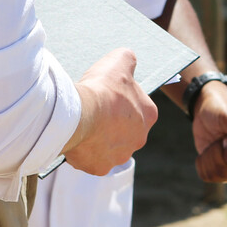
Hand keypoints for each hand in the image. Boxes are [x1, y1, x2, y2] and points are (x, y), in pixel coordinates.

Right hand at [63, 49, 157, 176]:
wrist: (80, 115)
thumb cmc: (103, 88)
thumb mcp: (120, 60)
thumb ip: (128, 59)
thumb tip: (129, 59)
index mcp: (149, 115)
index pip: (140, 107)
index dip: (123, 99)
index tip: (109, 95)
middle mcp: (139, 139)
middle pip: (126, 130)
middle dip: (113, 122)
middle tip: (95, 110)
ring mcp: (120, 156)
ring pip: (109, 146)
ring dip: (99, 138)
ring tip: (84, 124)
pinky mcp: (100, 167)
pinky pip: (92, 159)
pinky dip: (85, 151)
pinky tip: (77, 138)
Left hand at [191, 81, 226, 182]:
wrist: (206, 105)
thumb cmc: (221, 106)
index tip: (224, 139)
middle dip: (217, 156)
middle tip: (218, 138)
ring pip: (217, 177)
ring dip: (208, 160)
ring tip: (212, 144)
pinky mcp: (217, 165)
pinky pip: (207, 177)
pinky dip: (202, 165)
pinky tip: (204, 152)